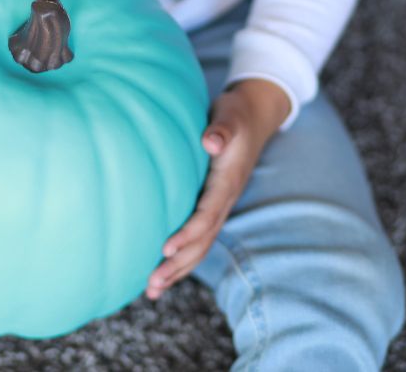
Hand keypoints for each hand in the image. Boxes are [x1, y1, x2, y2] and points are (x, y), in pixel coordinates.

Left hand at [146, 78, 290, 299]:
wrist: (253, 116)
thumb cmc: (235, 115)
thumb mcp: (229, 117)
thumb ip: (221, 130)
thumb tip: (211, 141)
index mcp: (227, 182)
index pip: (207, 215)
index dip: (187, 234)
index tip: (165, 249)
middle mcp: (224, 200)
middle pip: (203, 241)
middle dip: (179, 265)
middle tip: (152, 284)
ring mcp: (219, 206)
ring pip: (201, 245)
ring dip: (179, 269)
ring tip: (152, 290)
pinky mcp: (212, 205)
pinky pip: (198, 237)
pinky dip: (181, 257)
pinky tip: (162, 270)